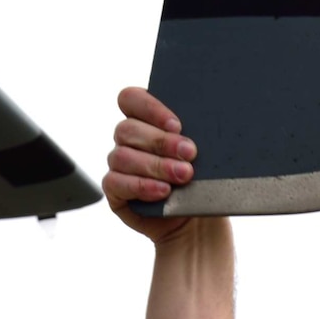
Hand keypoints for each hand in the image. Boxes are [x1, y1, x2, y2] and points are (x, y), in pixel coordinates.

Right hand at [105, 87, 197, 242]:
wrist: (197, 219)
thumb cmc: (200, 181)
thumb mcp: (204, 154)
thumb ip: (196, 134)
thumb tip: (198, 127)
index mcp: (145, 120)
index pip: (131, 99)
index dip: (149, 107)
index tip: (177, 125)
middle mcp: (128, 140)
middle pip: (128, 129)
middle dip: (161, 142)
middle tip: (189, 154)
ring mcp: (119, 164)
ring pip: (123, 156)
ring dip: (155, 165)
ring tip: (183, 176)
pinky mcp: (115, 190)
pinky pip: (116, 183)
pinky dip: (142, 186)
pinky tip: (163, 191)